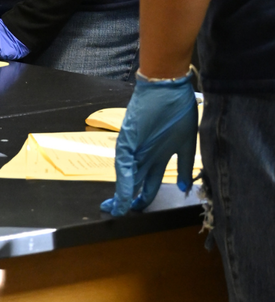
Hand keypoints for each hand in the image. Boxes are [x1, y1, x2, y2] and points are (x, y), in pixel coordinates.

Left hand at [100, 69, 197, 216]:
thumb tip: (184, 188)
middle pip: (134, 184)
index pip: (147, 183)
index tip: (138, 212)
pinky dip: (125, 181)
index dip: (143, 198)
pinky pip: (125, 164)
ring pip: (127, 177)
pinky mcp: (127, 139)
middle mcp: (144, 154)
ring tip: (116, 210)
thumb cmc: (179, 110)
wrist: (169, 87)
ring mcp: (135, 147)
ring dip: (122, 195)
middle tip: (118, 214)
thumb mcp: (186, 143)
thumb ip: (184, 166)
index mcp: (157, 156)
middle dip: (128, 201)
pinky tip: (124, 196)